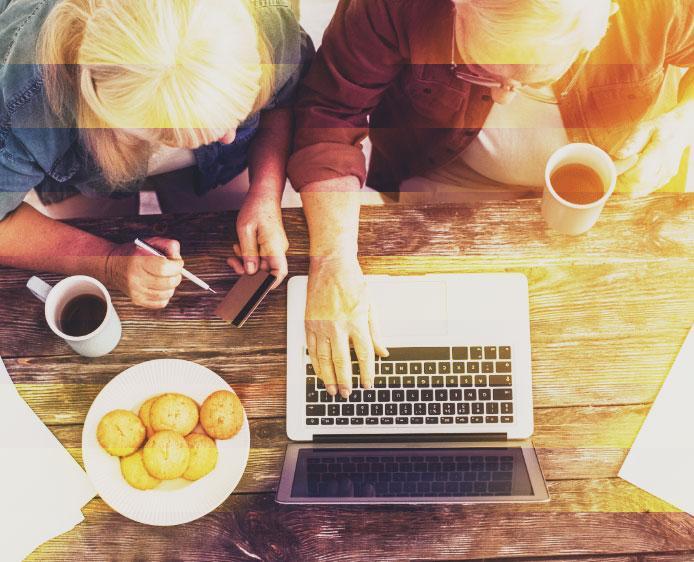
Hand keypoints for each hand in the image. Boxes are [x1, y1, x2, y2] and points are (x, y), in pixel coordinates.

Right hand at [105, 237, 182, 308]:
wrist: (112, 266)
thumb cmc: (133, 253)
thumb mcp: (149, 242)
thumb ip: (168, 245)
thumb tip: (178, 257)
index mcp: (137, 262)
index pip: (165, 268)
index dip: (177, 265)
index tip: (177, 262)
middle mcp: (135, 279)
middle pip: (168, 282)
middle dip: (176, 275)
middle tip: (173, 270)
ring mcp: (136, 292)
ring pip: (167, 293)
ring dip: (171, 285)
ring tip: (164, 277)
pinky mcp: (138, 301)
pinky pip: (161, 302)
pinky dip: (165, 295)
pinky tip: (160, 286)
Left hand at [227, 191, 288, 288]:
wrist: (264, 194)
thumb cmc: (256, 208)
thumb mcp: (245, 230)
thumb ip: (248, 252)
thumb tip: (250, 271)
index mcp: (275, 246)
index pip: (279, 272)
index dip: (269, 284)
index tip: (256, 288)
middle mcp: (279, 248)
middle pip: (266, 269)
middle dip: (249, 269)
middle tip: (234, 263)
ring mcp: (276, 247)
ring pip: (262, 262)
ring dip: (247, 260)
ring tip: (236, 249)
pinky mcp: (271, 244)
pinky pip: (261, 255)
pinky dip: (249, 253)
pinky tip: (241, 245)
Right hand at [305, 256, 388, 398]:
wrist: (331, 265)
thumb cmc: (352, 282)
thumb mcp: (370, 306)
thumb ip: (376, 332)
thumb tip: (382, 352)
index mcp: (356, 321)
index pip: (364, 354)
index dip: (367, 373)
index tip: (368, 384)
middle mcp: (338, 325)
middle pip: (342, 361)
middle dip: (345, 381)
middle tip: (347, 394)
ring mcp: (321, 325)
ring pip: (323, 359)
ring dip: (328, 377)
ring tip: (332, 389)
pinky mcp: (309, 323)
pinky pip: (312, 349)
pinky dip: (316, 364)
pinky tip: (320, 372)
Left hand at [611, 105, 693, 197]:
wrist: (680, 131)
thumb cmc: (659, 127)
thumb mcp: (644, 128)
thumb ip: (632, 142)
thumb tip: (619, 155)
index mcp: (662, 151)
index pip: (640, 172)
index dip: (623, 173)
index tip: (613, 167)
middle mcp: (666, 167)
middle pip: (638, 184)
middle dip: (620, 180)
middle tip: (613, 170)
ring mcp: (665, 176)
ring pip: (639, 191)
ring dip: (624, 186)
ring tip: (620, 172)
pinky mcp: (662, 181)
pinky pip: (643, 191)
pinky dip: (631, 188)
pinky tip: (626, 178)